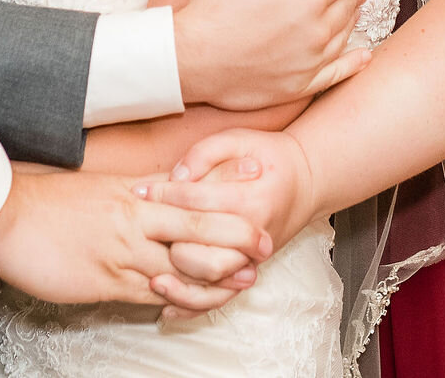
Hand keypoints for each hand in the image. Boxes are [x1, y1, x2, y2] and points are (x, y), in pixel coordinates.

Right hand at [0, 166, 269, 313]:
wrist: (5, 214)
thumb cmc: (48, 201)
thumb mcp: (99, 186)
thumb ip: (133, 188)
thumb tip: (161, 188)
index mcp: (133, 191)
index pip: (188, 188)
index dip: (225, 186)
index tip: (256, 176)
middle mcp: (134, 218)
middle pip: (196, 226)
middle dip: (235, 235)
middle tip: (266, 241)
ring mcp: (121, 250)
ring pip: (180, 265)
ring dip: (216, 275)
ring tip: (245, 280)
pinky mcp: (105, 280)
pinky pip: (149, 293)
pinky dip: (176, 300)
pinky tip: (192, 305)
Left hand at [141, 130, 318, 317]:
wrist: (305, 182)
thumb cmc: (269, 157)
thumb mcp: (239, 138)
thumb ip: (205, 153)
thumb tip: (175, 176)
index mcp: (250, 201)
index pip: (198, 203)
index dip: (163, 196)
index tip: (139, 191)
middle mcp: (253, 236)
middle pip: (205, 252)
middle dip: (170, 244)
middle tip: (143, 231)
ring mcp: (252, 258)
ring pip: (212, 284)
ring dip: (179, 285)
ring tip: (151, 278)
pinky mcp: (248, 271)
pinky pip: (220, 299)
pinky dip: (193, 307)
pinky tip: (166, 306)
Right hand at [174, 0, 371, 110]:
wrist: (192, 57)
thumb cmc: (217, 6)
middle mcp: (317, 31)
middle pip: (348, 3)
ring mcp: (310, 62)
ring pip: (344, 33)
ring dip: (353, 15)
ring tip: (355, 3)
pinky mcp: (299, 85)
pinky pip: (336, 73)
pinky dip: (353, 63)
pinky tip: (363, 56)